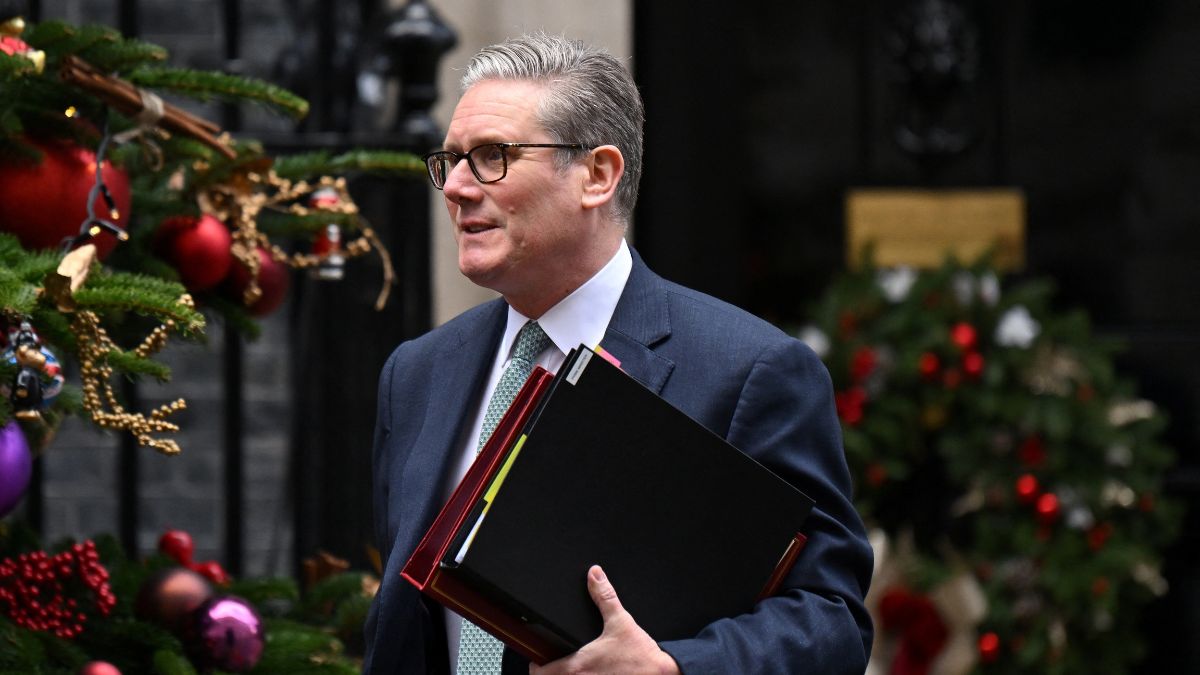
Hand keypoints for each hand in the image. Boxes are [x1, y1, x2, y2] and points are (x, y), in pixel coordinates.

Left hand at [530, 565, 680, 674]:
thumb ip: (604, 596)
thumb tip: (594, 575)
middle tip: (553, 668)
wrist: (662, 674)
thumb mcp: (620, 621)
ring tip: (570, 674)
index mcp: (578, 665)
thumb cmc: (640, 655)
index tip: (539, 660)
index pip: (539, 673)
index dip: (536, 666)